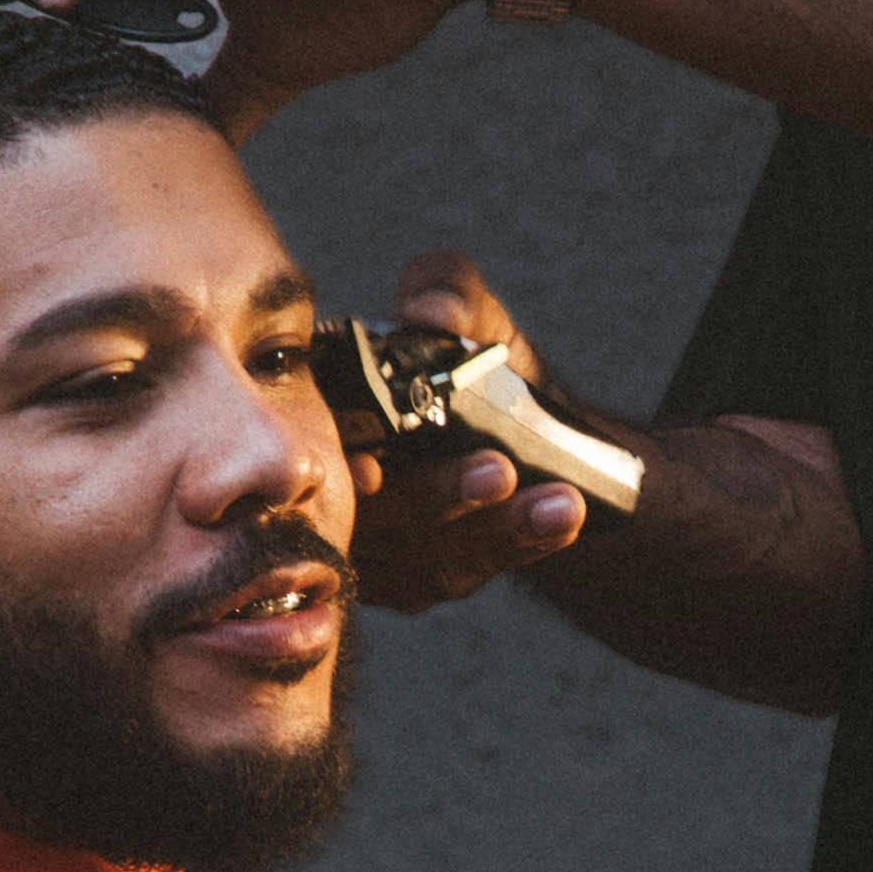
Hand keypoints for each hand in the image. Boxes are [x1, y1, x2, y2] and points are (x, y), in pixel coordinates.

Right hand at [335, 252, 588, 613]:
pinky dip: (515, 551)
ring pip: (420, 556)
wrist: (527, 432)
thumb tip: (432, 313)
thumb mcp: (470, 315)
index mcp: (320, 415)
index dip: (337, 464)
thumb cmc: (477, 367)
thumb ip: (448, 289)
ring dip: (495, 531)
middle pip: (368, 515)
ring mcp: (365, 546)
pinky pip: (455, 577)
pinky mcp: (407, 582)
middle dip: (437, 496)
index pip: (311, 451)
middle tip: (501, 469)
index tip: (375, 471)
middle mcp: (323, 490)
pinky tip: (561, 525)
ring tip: (562, 501)